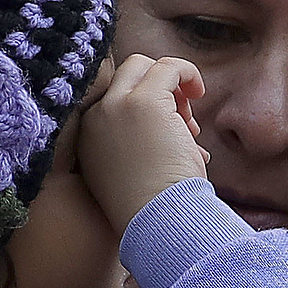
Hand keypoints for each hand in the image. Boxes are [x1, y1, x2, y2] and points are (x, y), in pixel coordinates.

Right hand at [76, 53, 208, 230]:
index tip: (169, 131)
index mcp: (88, 135)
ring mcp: (117, 106)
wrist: (155, 221)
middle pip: (124, 74)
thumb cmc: (155, 208)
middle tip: (181, 120)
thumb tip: (185, 128)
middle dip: (157, 88)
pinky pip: (168, 67)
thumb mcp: (139, 172)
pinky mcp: (144, 101)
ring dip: (174, 91)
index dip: (145, 105)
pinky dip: (187, 73)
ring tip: (189, 131)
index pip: (113, 97)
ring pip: (144, 66)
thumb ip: (146, 145)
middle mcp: (95, 116)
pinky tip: (198, 92)